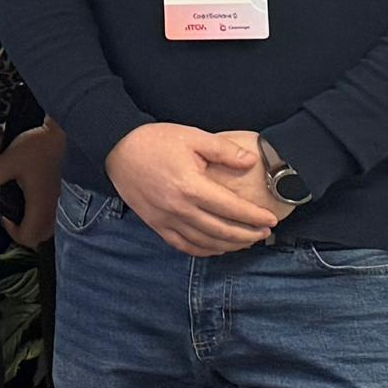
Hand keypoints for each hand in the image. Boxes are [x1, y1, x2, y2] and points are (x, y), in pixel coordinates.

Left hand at [0, 122, 68, 249]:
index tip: (4, 211)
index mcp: (42, 209)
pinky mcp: (71, 197)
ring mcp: (67, 206)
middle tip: (12, 207)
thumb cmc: (40, 147)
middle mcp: (57, 213)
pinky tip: (37, 191)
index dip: (10, 229)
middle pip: (38, 236)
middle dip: (22, 226)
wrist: (70, 133)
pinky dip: (45, 210)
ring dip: (35, 218)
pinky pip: (57, 215)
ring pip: (49, 226)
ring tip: (24, 198)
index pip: (27, 238)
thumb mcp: (7, 160)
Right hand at [107, 123, 280, 255]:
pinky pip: (184, 245)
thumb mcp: (192, 137)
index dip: (254, 217)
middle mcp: (180, 208)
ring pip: (205, 242)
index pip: (232, 209)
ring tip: (246, 242)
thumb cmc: (155, 140)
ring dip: (229, 245)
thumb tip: (251, 162)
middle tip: (264, 233)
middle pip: (222, 231)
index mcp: (191, 187)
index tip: (271, 220)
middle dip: (247, 235)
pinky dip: (204, 250)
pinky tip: (217, 248)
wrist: (116, 148)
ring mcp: (166, 219)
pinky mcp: (156, 224)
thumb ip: (224, 150)